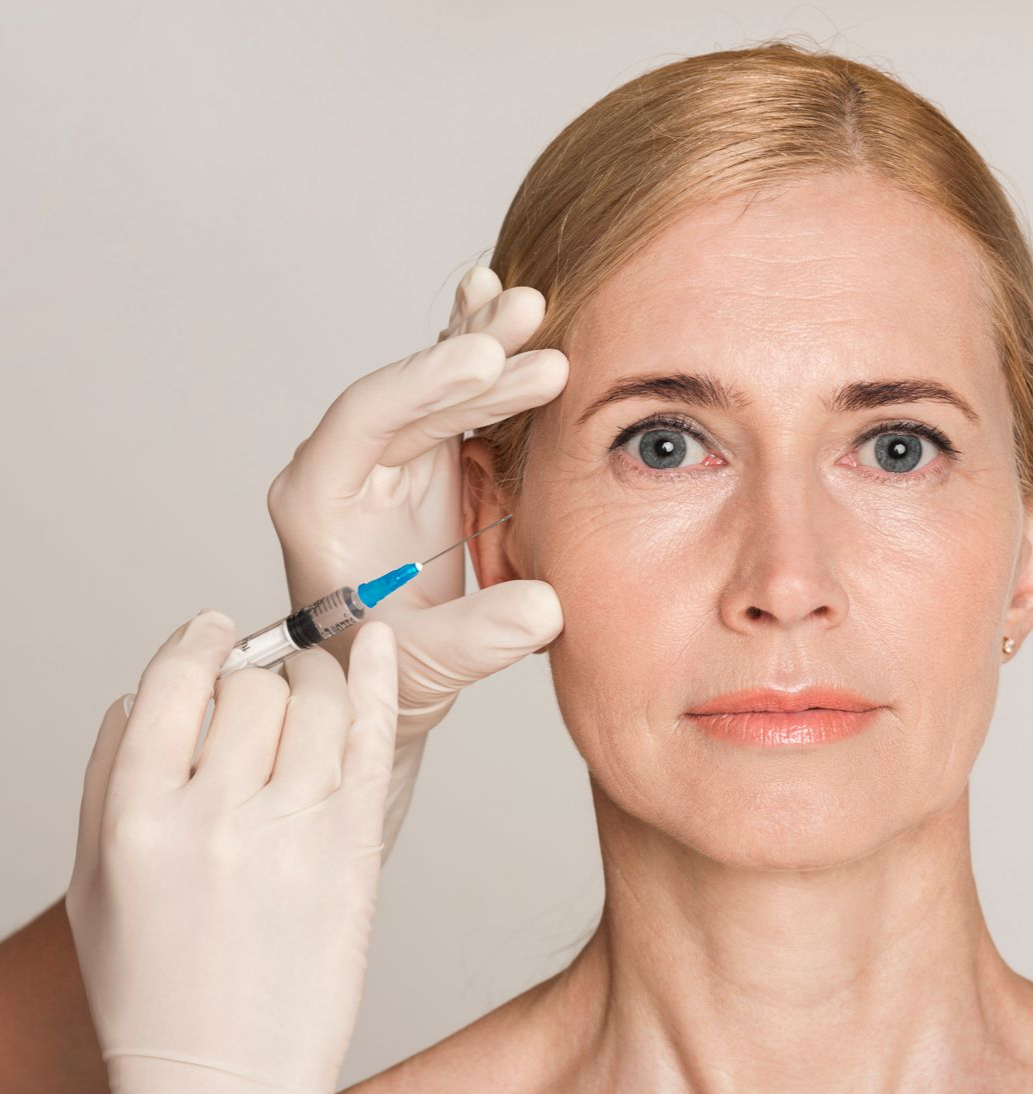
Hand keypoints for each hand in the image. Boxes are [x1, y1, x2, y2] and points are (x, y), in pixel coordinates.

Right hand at [59, 610, 399, 1093]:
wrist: (222, 1088)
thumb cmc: (155, 995)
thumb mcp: (95, 887)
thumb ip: (107, 781)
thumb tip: (140, 695)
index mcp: (136, 817)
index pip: (175, 684)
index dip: (199, 644)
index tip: (214, 632)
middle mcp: (214, 814)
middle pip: (254, 689)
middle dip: (261, 678)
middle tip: (270, 689)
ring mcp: (293, 830)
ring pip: (318, 701)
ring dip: (318, 679)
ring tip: (314, 690)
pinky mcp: (355, 850)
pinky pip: (374, 738)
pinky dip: (381, 679)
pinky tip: (382, 644)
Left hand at [266, 265, 566, 745]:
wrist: (381, 680)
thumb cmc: (380, 673)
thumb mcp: (424, 664)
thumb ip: (476, 636)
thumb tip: (546, 608)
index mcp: (319, 500)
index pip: (365, 417)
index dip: (426, 383)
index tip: (487, 358)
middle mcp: (347, 468)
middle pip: (409, 393)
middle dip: (473, 358)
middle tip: (532, 324)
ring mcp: (388, 462)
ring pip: (435, 389)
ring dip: (486, 350)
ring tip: (531, 309)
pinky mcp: (426, 466)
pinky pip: (452, 401)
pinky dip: (479, 362)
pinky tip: (496, 306)